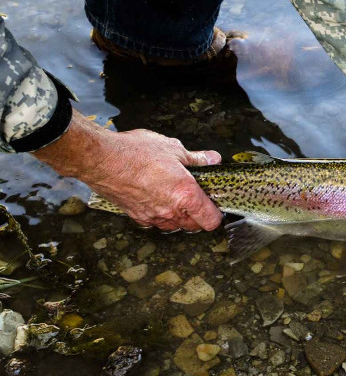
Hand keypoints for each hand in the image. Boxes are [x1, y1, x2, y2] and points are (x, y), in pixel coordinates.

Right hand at [33, 110, 222, 231]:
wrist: (100, 159)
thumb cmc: (135, 152)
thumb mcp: (173, 149)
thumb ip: (196, 158)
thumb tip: (212, 159)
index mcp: (185, 195)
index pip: (210, 220)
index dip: (216, 214)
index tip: (215, 205)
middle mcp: (170, 211)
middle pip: (193, 226)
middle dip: (198, 216)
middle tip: (198, 198)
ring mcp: (152, 216)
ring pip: (173, 226)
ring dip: (179, 217)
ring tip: (176, 197)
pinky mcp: (136, 216)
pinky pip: (154, 222)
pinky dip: (159, 214)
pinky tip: (156, 197)